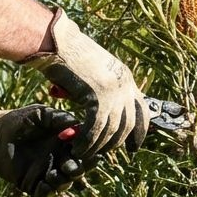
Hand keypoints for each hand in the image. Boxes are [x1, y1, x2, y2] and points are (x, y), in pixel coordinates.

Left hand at [0, 104, 93, 196]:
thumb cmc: (16, 120)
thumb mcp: (39, 114)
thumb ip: (59, 117)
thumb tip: (79, 123)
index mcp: (65, 142)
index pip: (84, 150)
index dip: (88, 151)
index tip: (84, 149)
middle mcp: (59, 158)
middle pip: (78, 169)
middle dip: (78, 169)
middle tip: (69, 165)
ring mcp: (45, 172)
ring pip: (63, 183)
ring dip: (63, 181)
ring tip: (54, 174)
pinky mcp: (30, 183)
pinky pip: (44, 194)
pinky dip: (47, 192)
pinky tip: (45, 184)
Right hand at [21, 9, 147, 156]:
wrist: (55, 43)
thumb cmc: (65, 56)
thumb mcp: (90, 73)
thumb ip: (99, 90)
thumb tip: (96, 111)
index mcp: (125, 78)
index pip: (141, 111)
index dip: (139, 132)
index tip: (133, 147)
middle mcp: (124, 84)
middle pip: (127, 124)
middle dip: (114, 143)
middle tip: (99, 154)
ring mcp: (113, 90)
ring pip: (111, 129)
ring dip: (96, 146)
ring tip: (81, 153)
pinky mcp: (97, 96)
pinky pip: (95, 127)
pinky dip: (86, 140)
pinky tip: (76, 146)